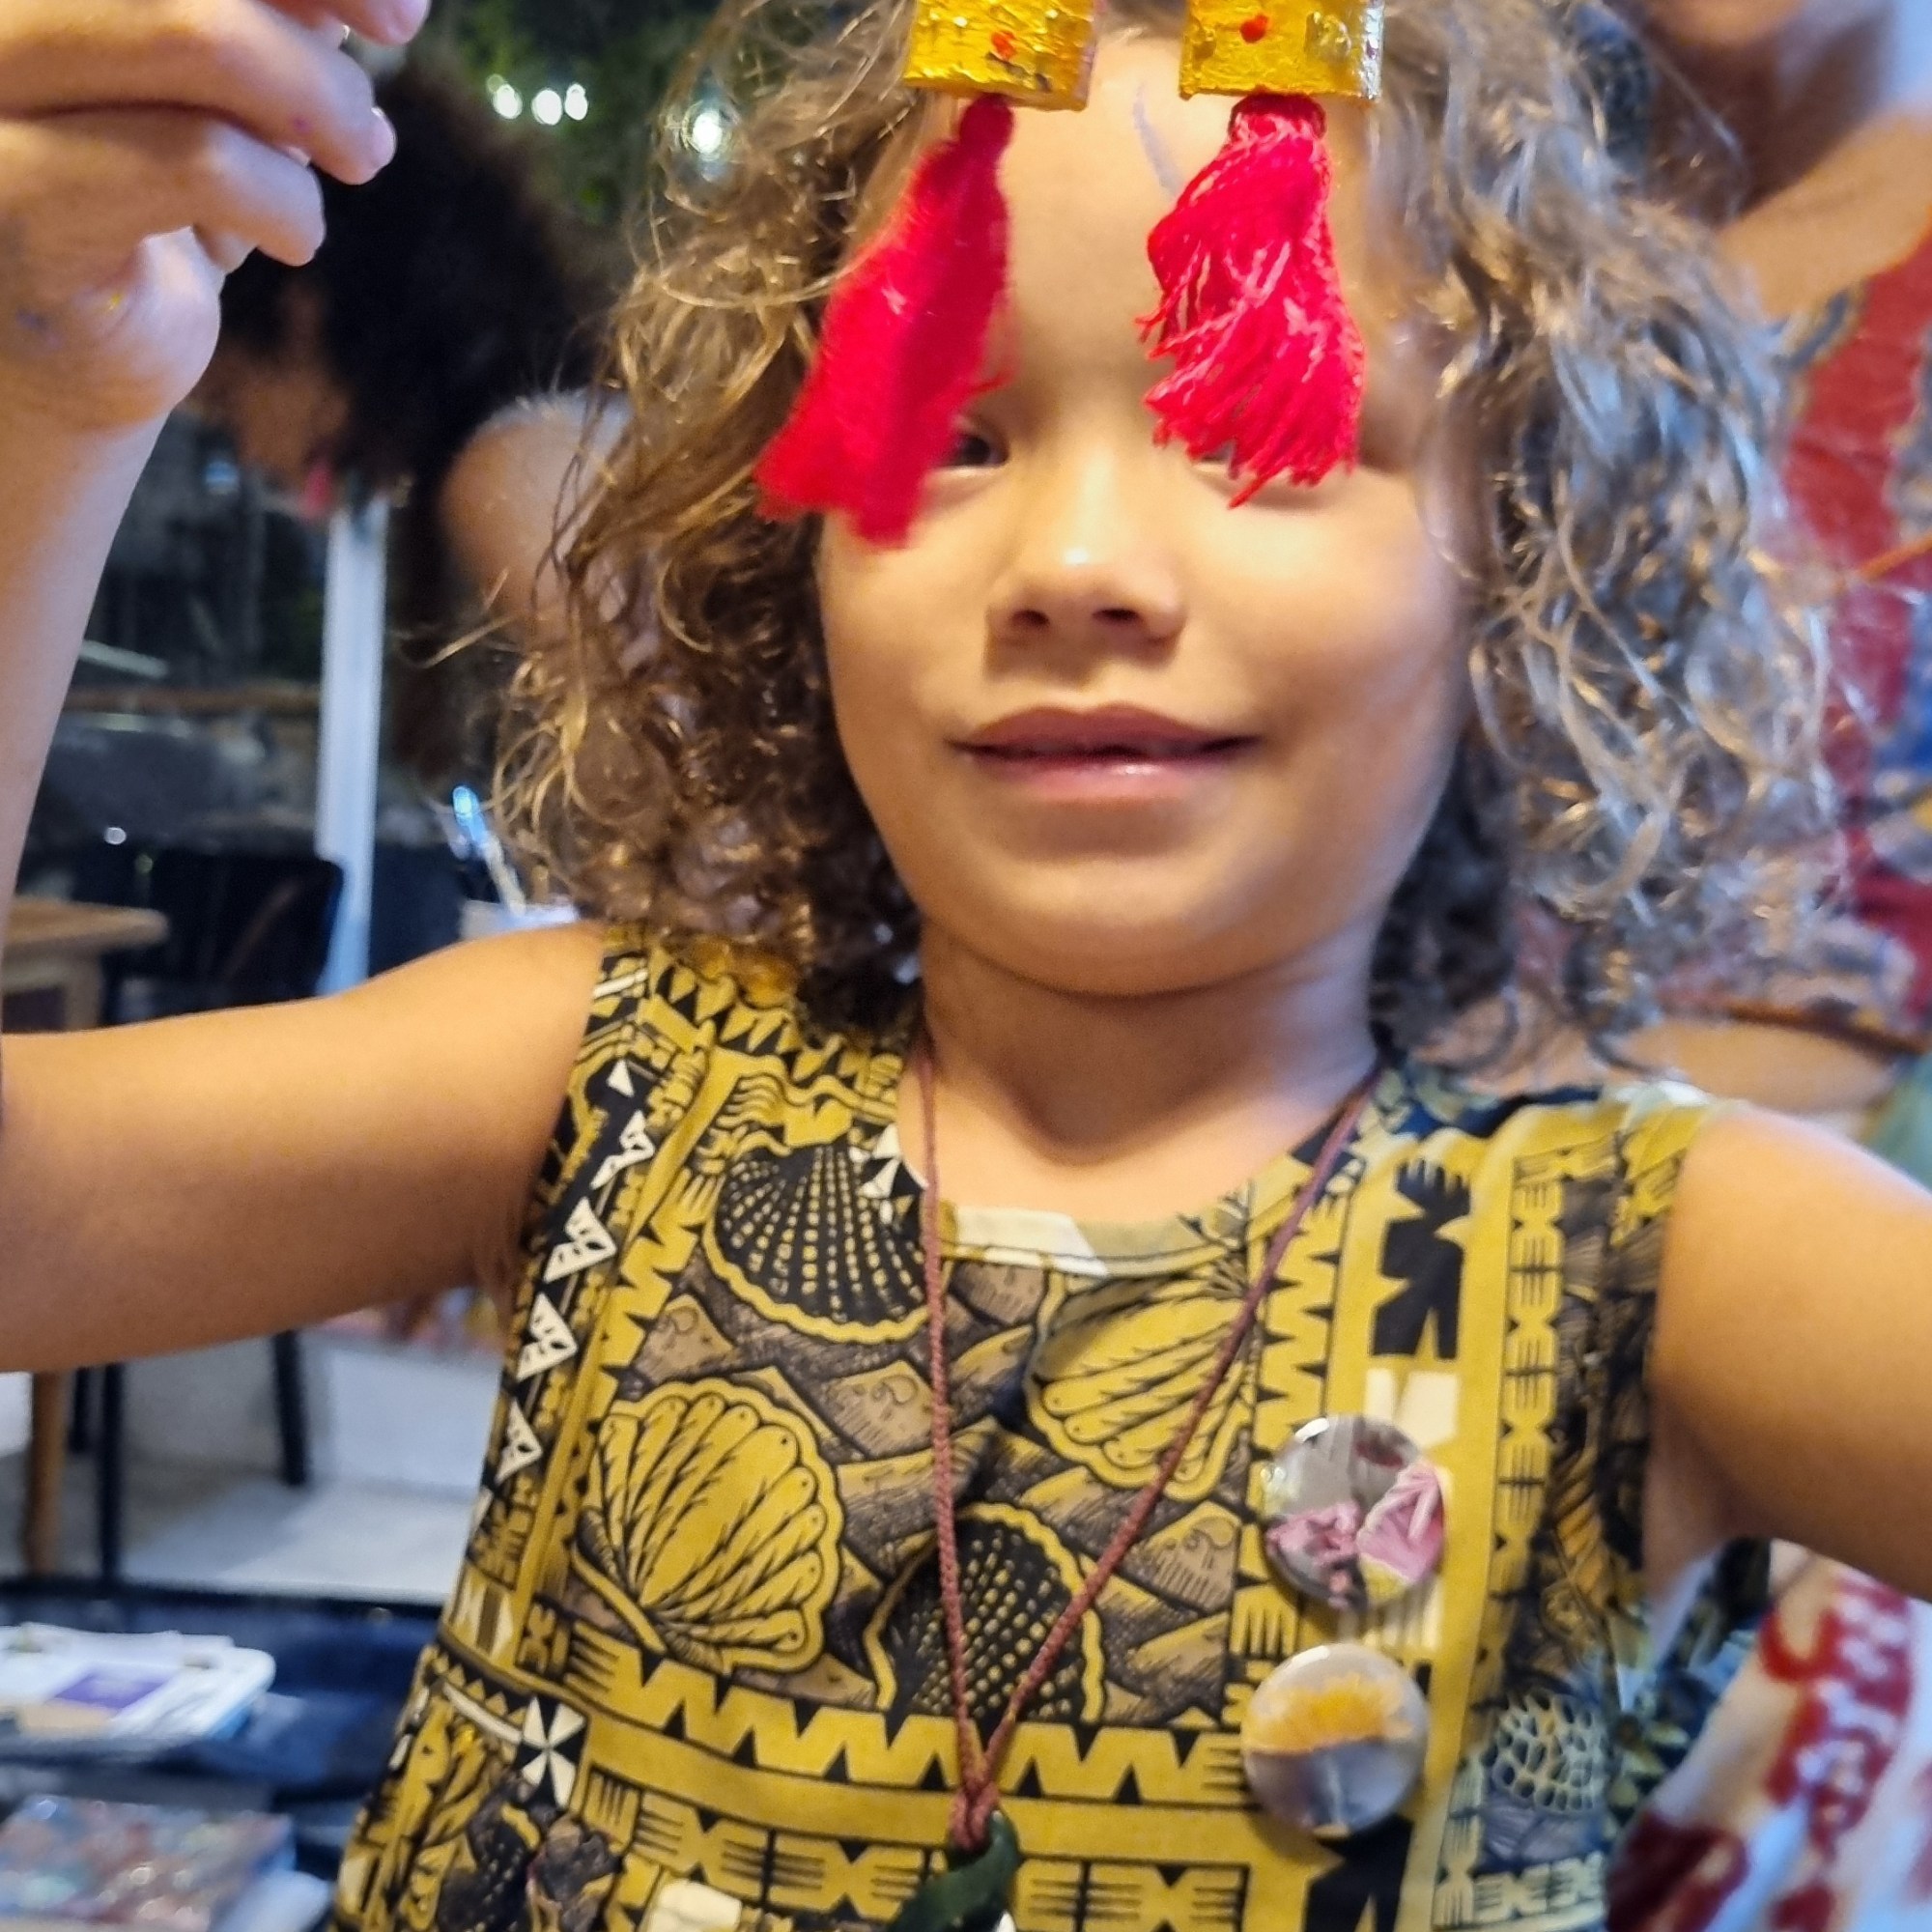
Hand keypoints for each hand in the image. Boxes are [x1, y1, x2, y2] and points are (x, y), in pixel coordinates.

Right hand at [0, 0, 425, 436]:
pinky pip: (199, 160)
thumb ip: (275, 7)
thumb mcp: (217, 71)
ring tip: (354, 165)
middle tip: (373, 126)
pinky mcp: (13, 196)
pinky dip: (287, 203)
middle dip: (321, 42)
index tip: (402, 16)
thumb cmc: (145, 187)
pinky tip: (294, 239)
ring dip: (323, 113)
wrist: (60, 350)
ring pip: (202, 38)